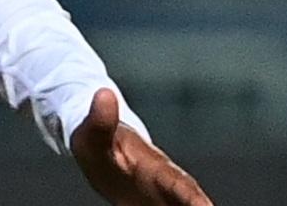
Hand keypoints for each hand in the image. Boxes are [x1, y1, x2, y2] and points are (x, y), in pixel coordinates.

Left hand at [70, 89, 211, 204]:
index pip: (182, 186)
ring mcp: (164, 199)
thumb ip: (99, 119)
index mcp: (156, 168)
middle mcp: (167, 186)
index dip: (195, 200)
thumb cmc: (95, 138)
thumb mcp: (91, 132)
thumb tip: (102, 92)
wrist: (99, 146)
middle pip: (193, 204)